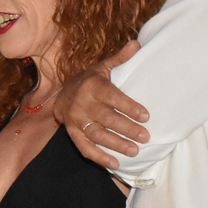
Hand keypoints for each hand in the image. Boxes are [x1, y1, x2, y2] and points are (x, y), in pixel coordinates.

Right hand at [54, 40, 149, 169]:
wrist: (62, 94)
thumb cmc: (90, 81)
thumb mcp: (102, 67)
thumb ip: (120, 58)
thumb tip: (137, 44)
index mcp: (92, 86)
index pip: (113, 98)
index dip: (129, 107)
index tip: (146, 115)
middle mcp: (83, 104)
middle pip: (107, 119)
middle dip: (127, 129)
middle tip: (145, 137)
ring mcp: (77, 121)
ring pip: (98, 135)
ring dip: (117, 144)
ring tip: (135, 151)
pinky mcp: (73, 134)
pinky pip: (85, 148)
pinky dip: (99, 157)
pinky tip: (115, 163)